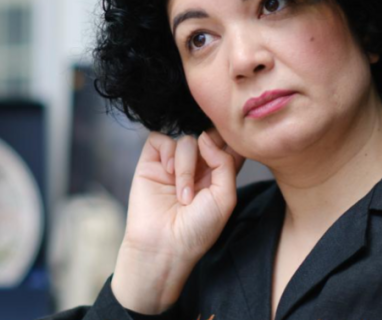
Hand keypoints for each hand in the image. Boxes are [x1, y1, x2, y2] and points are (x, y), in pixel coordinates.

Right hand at [112, 128, 244, 312]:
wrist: (164, 246)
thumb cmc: (198, 229)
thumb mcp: (225, 197)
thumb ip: (224, 163)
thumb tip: (205, 137)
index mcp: (218, 175)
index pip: (227, 146)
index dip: (230, 141)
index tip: (230, 149)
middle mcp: (197, 167)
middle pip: (208, 136)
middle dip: (211, 146)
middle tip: (207, 169)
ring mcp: (174, 164)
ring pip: (186, 141)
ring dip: (187, 167)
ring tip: (183, 196)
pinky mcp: (151, 163)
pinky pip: (160, 139)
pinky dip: (167, 152)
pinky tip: (168, 173)